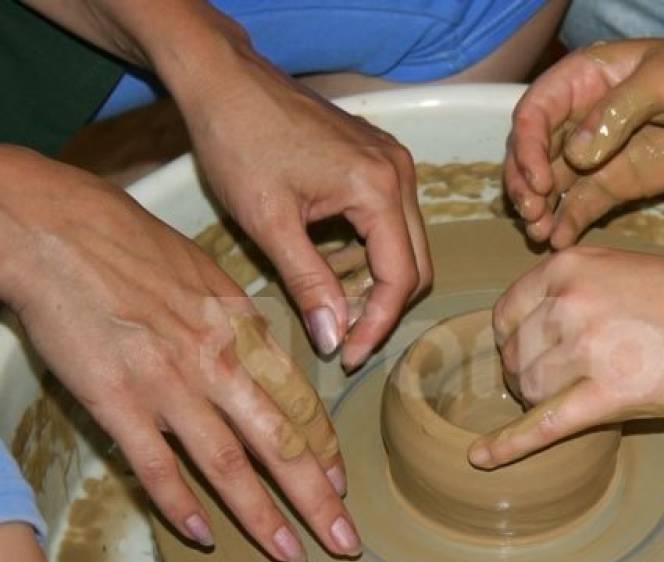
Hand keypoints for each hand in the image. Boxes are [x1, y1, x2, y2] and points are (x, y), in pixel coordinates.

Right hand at [0, 148, 359, 561]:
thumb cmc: (130, 242)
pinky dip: (180, 505)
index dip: (324, 450)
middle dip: (318, 499)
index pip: (298, 403)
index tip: (342, 485)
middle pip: (279, 444)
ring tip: (292, 554)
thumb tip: (262, 358)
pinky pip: (156, 467)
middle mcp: (216, 363)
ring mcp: (167, 386)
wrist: (55, 229)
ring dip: (263, 517)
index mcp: (242, 329)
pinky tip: (203, 536)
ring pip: (228, 466)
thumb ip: (238, 324)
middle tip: (347, 541)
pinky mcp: (116, 401)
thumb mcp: (206, 274)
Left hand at [179, 50, 431, 368]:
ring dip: (375, 281)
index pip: (401, 276)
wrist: (224, 80)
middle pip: (416, 264)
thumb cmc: (238, 141)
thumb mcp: (269, 222)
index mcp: (379, 187)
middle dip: (383, 308)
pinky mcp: (377, 159)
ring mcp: (392, 163)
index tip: (348, 356)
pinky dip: (368, 252)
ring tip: (332, 306)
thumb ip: (308, 283)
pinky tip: (331, 265)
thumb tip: (334, 339)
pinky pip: (390, 220)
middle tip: (342, 339)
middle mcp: (399, 173)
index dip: (378, 325)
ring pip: (406, 244)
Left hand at [468, 244, 663, 466]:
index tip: (528, 354)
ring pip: (529, 389)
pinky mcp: (611, 392)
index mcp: (565, 268)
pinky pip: (545, 424)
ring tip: (579, 395)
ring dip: (542, 400)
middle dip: (528, 374)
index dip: (513, 341)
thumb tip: (531, 328)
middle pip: (514, 357)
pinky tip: (481, 458)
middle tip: (564, 380)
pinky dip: (508, 445)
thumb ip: (571, 290)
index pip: (505, 315)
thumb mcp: (616, 268)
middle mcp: (568, 303)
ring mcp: (588, 347)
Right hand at [505, 38, 663, 248]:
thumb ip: (619, 112)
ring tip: (539, 234)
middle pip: (531, 152)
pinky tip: (559, 242)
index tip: (539, 180)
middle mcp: (578, 119)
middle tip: (532, 213)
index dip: (527, 147)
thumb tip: (577, 154)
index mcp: (582, 81)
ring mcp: (595, 155)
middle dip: (525, 184)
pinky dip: (566, 224)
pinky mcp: (614, 184)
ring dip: (538, 209)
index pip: (534, 113)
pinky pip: (579, 206)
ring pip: (548, 184)